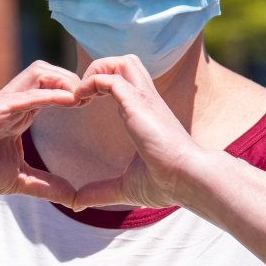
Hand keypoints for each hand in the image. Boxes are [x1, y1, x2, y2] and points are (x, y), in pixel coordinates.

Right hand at [0, 62, 85, 202]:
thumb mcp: (19, 180)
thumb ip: (46, 186)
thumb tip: (74, 199)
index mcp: (21, 114)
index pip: (54, 88)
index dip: (76, 91)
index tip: (95, 105)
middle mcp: (15, 103)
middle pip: (51, 72)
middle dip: (75, 79)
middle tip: (95, 96)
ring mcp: (5, 104)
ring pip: (40, 72)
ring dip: (64, 80)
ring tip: (83, 98)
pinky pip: (26, 95)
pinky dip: (49, 94)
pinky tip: (70, 100)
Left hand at [71, 56, 212, 210]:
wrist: (188, 179)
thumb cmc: (167, 182)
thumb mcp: (126, 186)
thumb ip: (101, 191)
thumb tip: (77, 204)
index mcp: (145, 113)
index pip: (125, 80)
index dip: (101, 84)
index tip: (83, 105)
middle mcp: (146, 100)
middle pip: (124, 61)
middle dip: (100, 69)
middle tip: (83, 96)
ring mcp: (144, 99)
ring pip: (121, 61)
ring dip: (97, 70)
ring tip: (82, 94)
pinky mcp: (138, 103)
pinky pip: (111, 78)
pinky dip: (92, 83)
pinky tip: (80, 101)